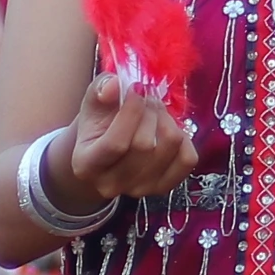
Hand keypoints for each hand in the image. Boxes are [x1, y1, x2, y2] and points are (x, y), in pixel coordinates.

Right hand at [54, 71, 195, 208]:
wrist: (106, 149)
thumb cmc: (98, 124)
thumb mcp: (93, 102)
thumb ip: (100, 88)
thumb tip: (116, 85)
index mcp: (86, 165)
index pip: (116, 144)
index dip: (131, 112)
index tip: (136, 89)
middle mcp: (110, 184)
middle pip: (145, 145)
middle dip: (150, 112)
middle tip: (148, 98)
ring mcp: (139, 189)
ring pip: (169, 148)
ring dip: (167, 120)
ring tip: (157, 112)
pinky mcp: (163, 188)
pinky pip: (187, 159)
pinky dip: (184, 138)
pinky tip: (168, 130)